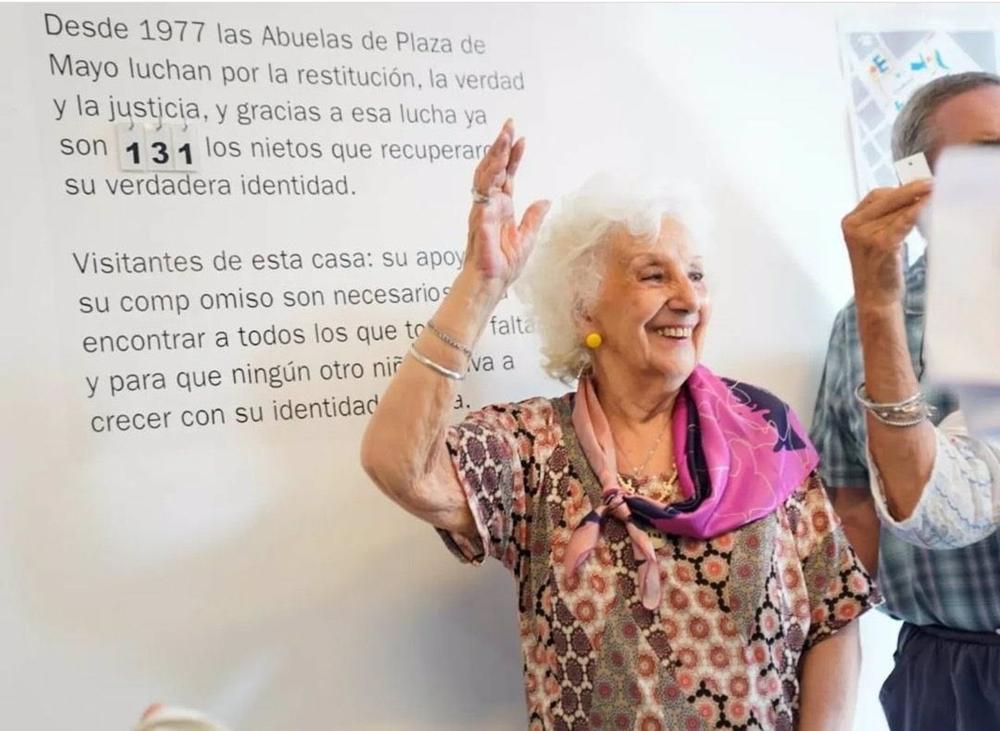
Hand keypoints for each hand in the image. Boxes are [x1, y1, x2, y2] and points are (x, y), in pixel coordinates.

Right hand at [464, 120, 550, 288]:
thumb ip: (534, 217)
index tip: (522, 139)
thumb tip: (545, 200)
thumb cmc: (503, 266)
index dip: (514, 157)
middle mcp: (491, 204)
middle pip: (495, 168)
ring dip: (495, 153)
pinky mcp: (480, 215)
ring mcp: (483, 208)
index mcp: (502, 208)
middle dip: (501, 146)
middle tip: (509, 125)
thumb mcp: (527, 238)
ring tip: (504, 134)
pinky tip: (499, 159)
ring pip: (486, 173)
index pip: (507, 175)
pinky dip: (491, 173)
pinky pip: (483, 189)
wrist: (491, 283)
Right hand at [841, 179, 931, 310]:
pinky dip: (918, 211)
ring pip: (897, 209)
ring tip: (935, 195)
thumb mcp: (874, 238)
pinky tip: (928, 205)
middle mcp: (854, 226)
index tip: (920, 185)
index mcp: (849, 222)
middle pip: (886, 199)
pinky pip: (903, 221)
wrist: (874, 297)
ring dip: (918, 201)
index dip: (899, 189)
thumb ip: (884, 218)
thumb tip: (911, 196)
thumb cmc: (878, 269)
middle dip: (911, 190)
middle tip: (931, 183)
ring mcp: (866, 235)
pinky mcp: (881, 244)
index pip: (876, 196)